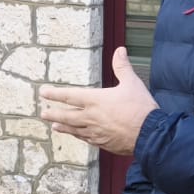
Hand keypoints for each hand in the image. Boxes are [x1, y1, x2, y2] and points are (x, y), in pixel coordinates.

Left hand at [38, 48, 157, 156]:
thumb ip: (122, 66)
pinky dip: (78, 136)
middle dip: (53, 113)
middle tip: (43, 113)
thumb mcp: (132, 83)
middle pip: (67, 115)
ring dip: (63, 127)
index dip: (55, 94)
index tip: (43, 93)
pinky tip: (76, 135)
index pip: (70, 96)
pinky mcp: (103, 143)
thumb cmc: (141, 108)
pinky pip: (86, 139)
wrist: (150, 135)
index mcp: (96, 100)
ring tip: (54, 125)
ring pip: (74, 129)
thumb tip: (120, 50)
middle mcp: (91, 117)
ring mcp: (96, 132)